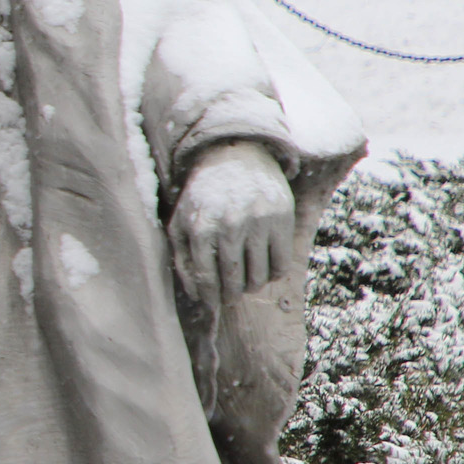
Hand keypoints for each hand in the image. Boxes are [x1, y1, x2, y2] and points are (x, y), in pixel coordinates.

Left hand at [168, 140, 295, 307]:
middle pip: (234, 282)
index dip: (210, 298)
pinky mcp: (282, 219)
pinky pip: (281, 265)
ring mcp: (258, 222)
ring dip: (252, 287)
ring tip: (245, 281)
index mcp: (200, 227)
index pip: (206, 278)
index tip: (212, 304)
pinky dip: (273, 275)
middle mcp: (230, 225)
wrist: (235, 158)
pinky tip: (263, 267)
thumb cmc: (203, 197)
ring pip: (259, 278)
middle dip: (231, 296)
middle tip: (230, 296)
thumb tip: (196, 295)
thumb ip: (182, 259)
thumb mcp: (181, 222)